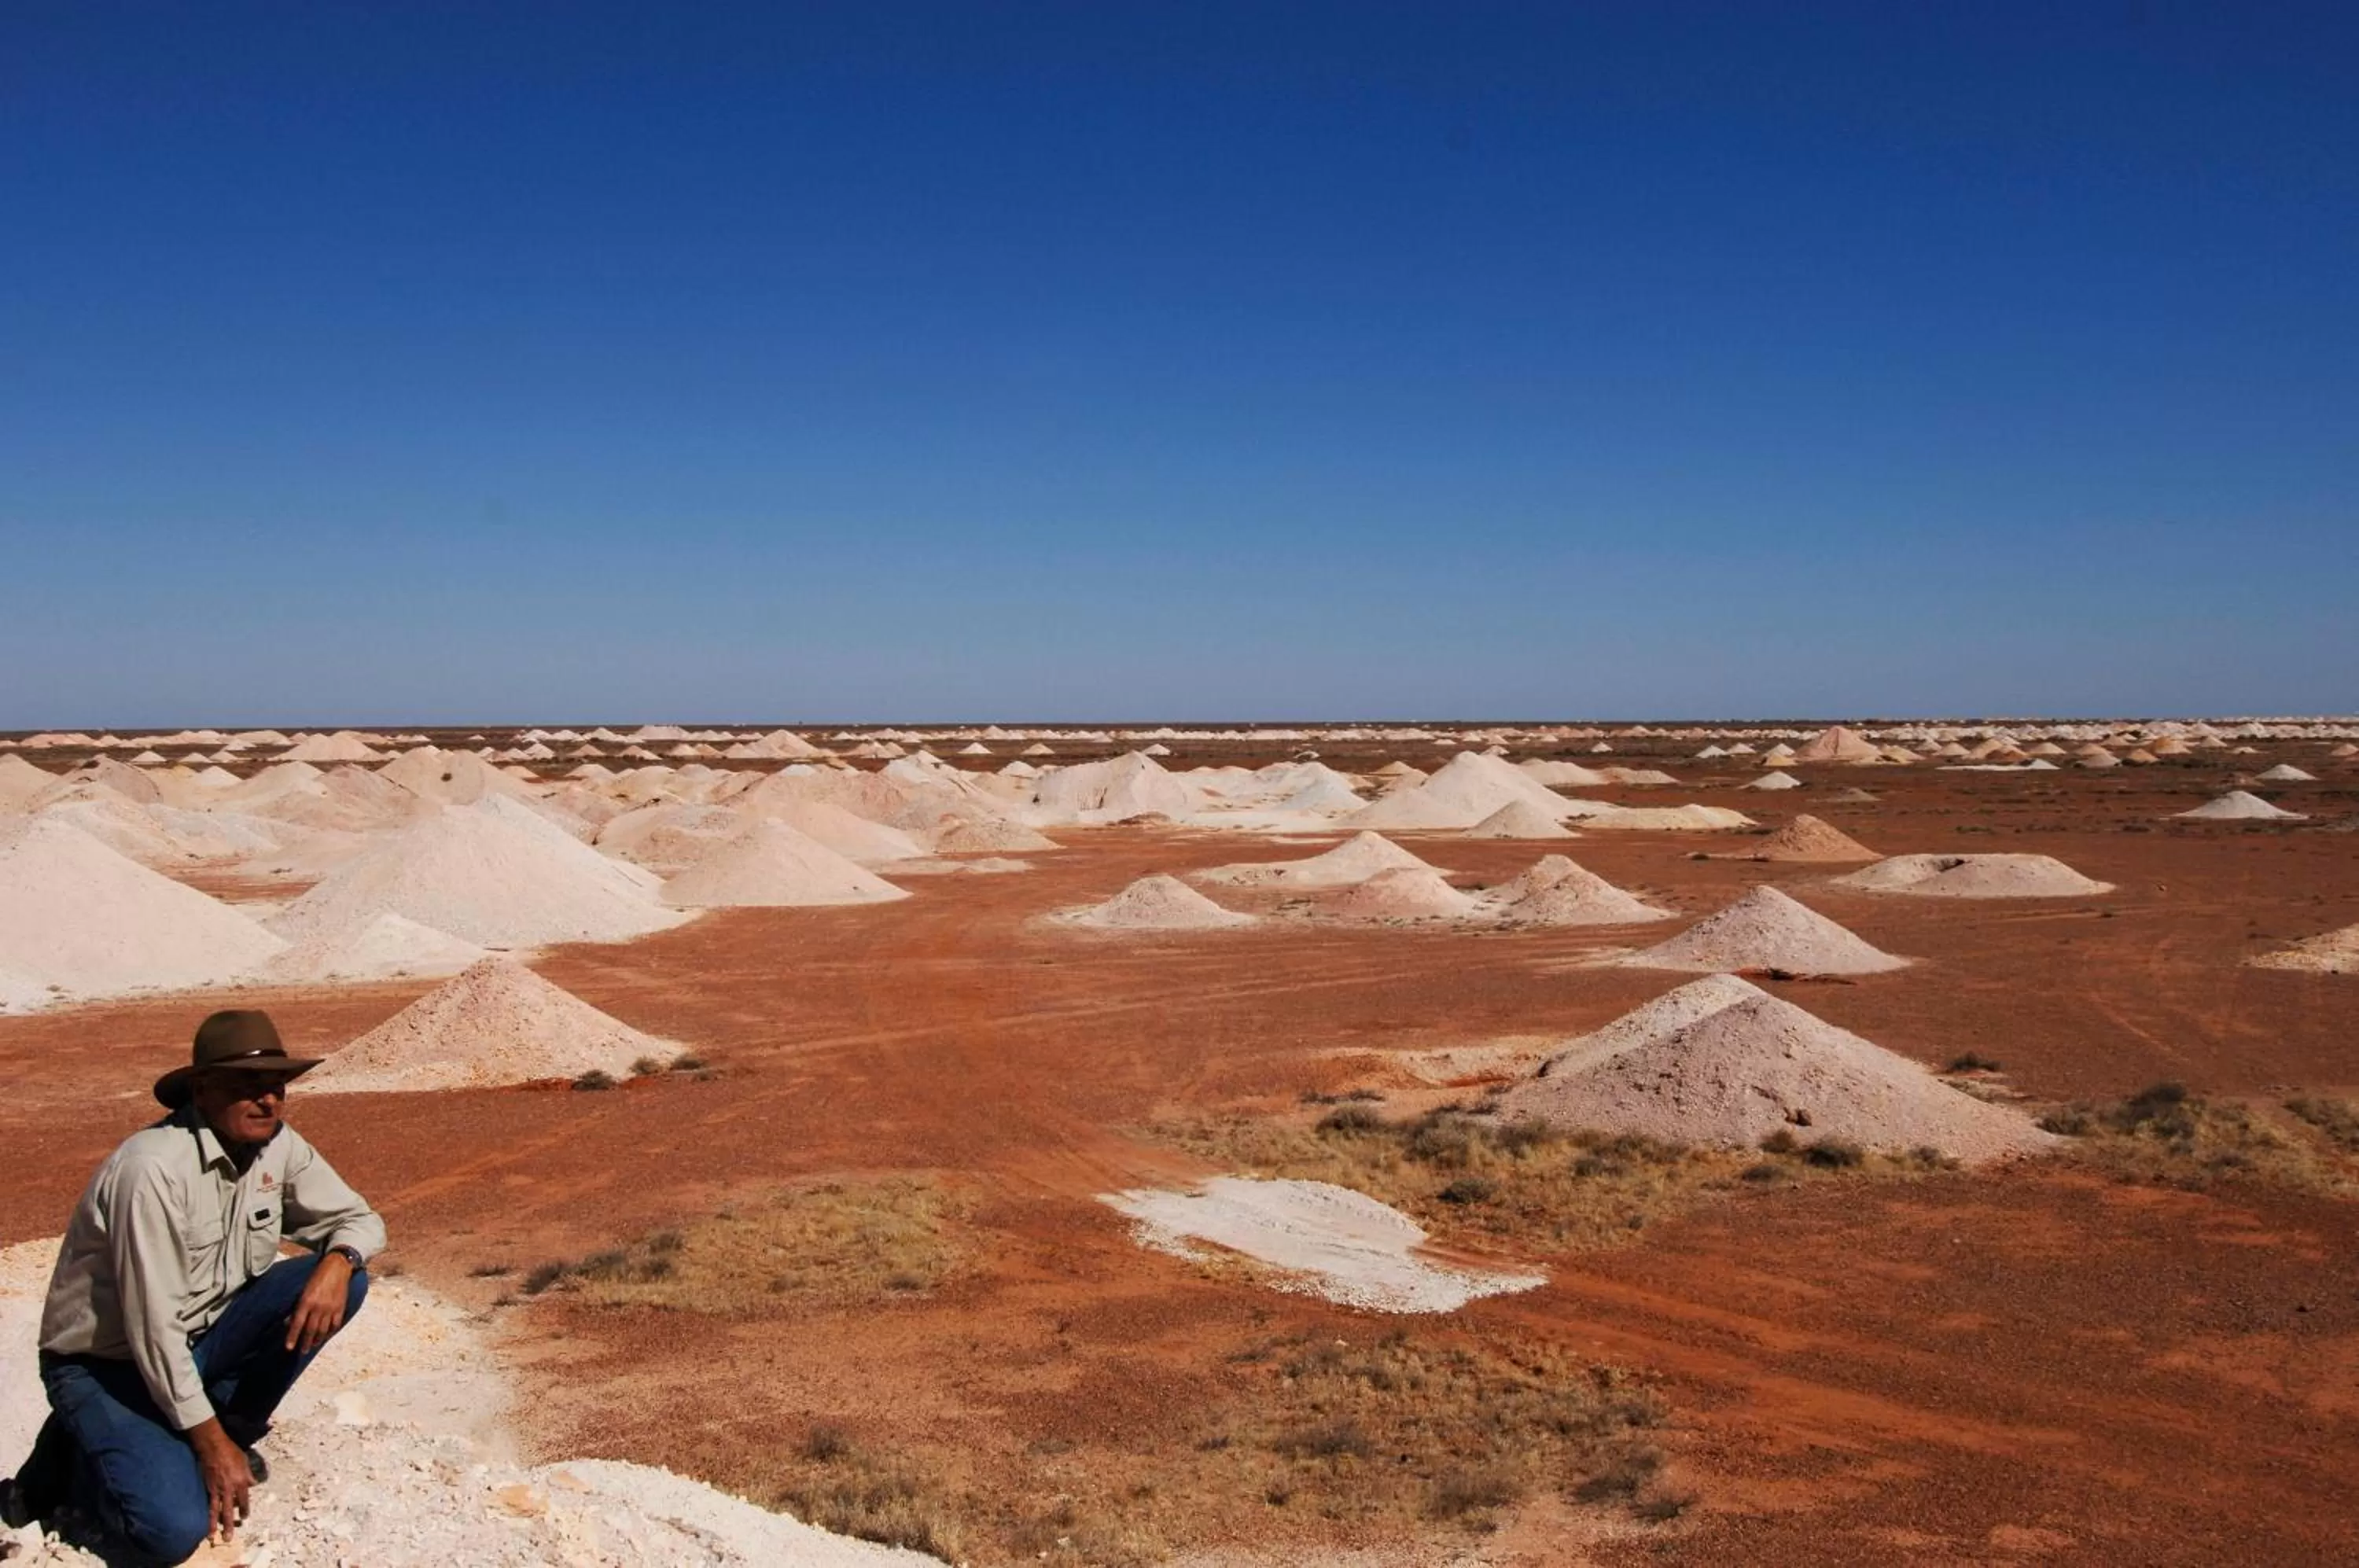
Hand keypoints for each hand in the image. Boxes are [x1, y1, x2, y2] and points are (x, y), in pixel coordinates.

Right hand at [188, 1419, 249, 1541]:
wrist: (213, 1446)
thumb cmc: (231, 1451)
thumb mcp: (245, 1461)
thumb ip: (249, 1474)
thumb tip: (252, 1484)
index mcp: (241, 1480)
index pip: (244, 1499)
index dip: (244, 1509)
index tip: (244, 1517)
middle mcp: (229, 1488)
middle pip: (229, 1509)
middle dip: (229, 1524)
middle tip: (229, 1537)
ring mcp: (216, 1489)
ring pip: (215, 1510)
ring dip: (214, 1524)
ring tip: (212, 1537)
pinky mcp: (207, 1487)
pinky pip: (207, 1503)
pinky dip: (206, 1513)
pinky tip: (205, 1521)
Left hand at [285, 1251, 354, 1355]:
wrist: (337, 1267)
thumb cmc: (317, 1277)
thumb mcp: (303, 1290)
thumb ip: (297, 1307)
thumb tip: (289, 1322)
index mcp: (306, 1301)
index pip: (297, 1323)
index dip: (292, 1336)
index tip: (289, 1347)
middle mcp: (318, 1306)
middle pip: (310, 1330)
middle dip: (305, 1342)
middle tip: (302, 1351)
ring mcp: (331, 1308)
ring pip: (323, 1329)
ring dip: (317, 1339)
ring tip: (313, 1345)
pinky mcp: (341, 1307)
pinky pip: (335, 1324)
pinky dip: (330, 1332)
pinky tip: (326, 1336)